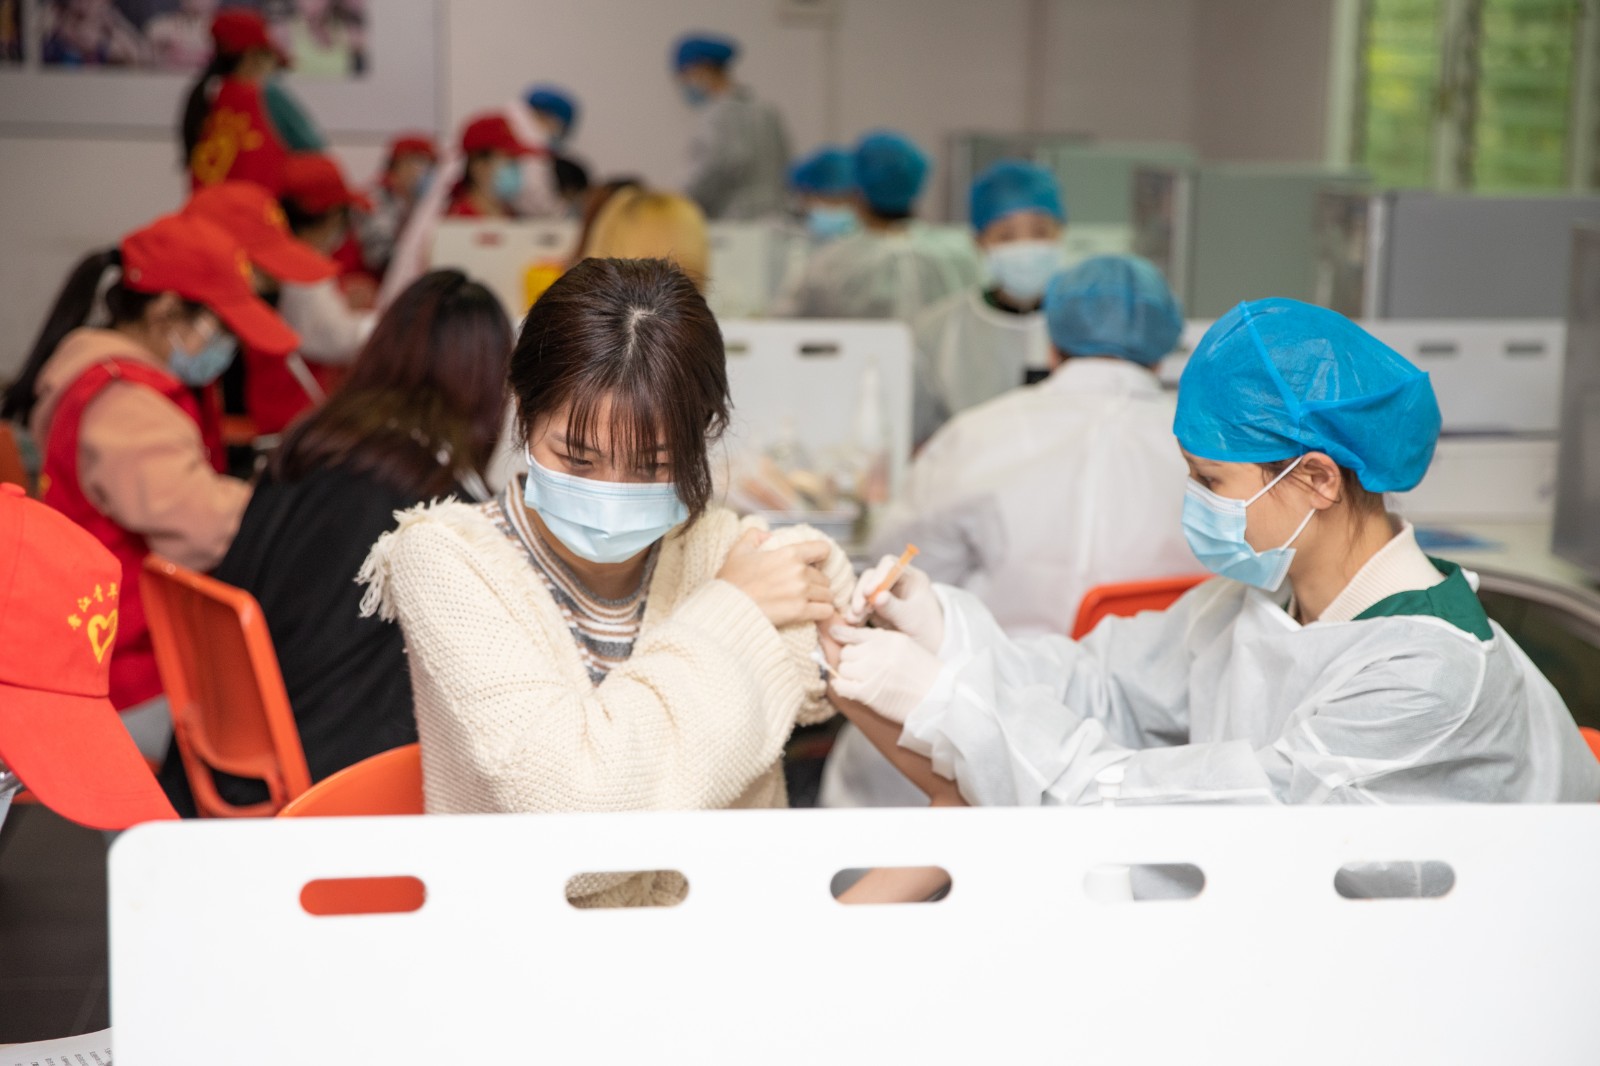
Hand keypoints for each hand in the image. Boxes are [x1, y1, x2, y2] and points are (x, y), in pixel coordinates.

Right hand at [717, 529, 834, 627]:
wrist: (726, 609)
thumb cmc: (732, 581)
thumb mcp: (738, 551)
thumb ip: (754, 535)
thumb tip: (767, 534)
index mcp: (789, 554)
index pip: (823, 549)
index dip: (820, 556)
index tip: (814, 564)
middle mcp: (799, 572)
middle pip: (824, 577)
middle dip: (816, 583)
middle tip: (804, 589)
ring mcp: (801, 592)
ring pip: (827, 594)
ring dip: (820, 598)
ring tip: (809, 602)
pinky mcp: (800, 612)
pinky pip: (825, 611)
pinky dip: (822, 612)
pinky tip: (813, 612)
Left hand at [827, 624, 941, 724]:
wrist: (937, 698)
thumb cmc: (922, 673)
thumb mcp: (904, 646)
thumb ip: (880, 640)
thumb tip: (849, 635)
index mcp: (888, 638)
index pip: (855, 633)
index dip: (842, 636)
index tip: (834, 635)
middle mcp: (877, 652)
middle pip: (846, 652)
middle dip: (851, 660)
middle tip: (861, 669)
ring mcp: (871, 672)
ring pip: (842, 669)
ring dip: (848, 675)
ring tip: (861, 681)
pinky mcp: (867, 692)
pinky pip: (841, 686)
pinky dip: (842, 688)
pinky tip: (851, 690)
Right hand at [846, 557, 943, 651]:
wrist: (928, 645)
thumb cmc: (926, 629)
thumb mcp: (911, 618)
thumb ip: (894, 608)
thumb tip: (877, 597)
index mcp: (910, 577)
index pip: (890, 565)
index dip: (877, 576)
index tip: (868, 593)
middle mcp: (895, 581)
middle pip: (872, 577)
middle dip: (862, 592)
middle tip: (858, 610)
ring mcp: (884, 594)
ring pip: (863, 592)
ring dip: (856, 604)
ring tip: (853, 620)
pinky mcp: (875, 608)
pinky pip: (861, 606)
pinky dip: (856, 614)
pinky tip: (853, 624)